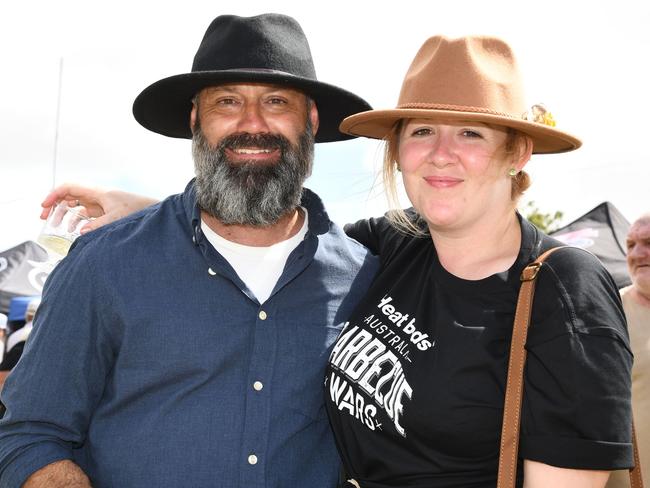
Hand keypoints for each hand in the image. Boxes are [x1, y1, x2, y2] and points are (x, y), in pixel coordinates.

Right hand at [40, 183, 158, 233]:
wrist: (153, 211)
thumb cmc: (138, 210)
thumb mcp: (116, 218)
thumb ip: (98, 225)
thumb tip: (80, 232)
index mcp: (98, 192)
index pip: (69, 188)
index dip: (54, 195)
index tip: (44, 206)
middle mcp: (97, 196)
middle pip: (69, 196)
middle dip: (55, 205)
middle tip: (45, 218)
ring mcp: (101, 204)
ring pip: (76, 205)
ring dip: (65, 214)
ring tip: (56, 226)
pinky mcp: (106, 212)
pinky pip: (86, 213)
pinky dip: (77, 220)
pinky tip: (74, 230)